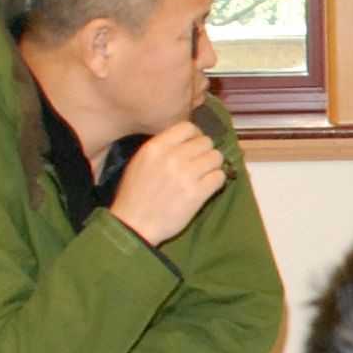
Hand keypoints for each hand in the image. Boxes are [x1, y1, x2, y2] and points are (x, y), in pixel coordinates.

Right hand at [109, 121, 230, 247]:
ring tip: (205, 174)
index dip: (196, 136)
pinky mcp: (197, 193)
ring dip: (213, 166)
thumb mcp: (140, 162)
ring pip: (216, 158)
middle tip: (201, 163)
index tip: (195, 146)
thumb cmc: (134, 195)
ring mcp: (186, 175)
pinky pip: (219, 177)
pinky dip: (217, 180)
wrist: (134, 225)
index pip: (188, 127)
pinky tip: (208, 186)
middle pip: (205, 142)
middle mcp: (172, 157)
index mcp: (155, 147)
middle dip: (206, 152)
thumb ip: (161, 148)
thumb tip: (188, 139)